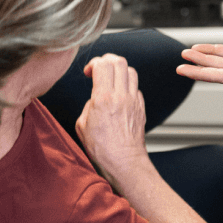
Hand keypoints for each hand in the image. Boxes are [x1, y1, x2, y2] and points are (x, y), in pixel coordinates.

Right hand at [74, 54, 148, 183]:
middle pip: (119, 62)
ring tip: (111, 78)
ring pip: (130, 70)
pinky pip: (136, 87)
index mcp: (103, 99)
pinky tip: (119, 93)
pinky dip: (127, 84)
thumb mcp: (82, 125)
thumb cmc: (102, 149)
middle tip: (100, 68)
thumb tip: (94, 99)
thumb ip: (87, 106)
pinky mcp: (141, 107)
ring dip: (119, 69)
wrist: (124, 162)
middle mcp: (121, 96)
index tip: (89, 72)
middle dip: (107, 60)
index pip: (102, 65)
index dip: (93, 63)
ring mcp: (134, 101)